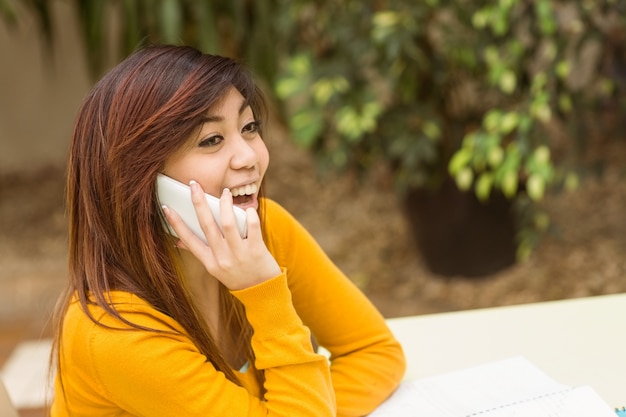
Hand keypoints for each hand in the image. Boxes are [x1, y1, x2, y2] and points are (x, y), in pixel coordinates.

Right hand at [162, 181, 280, 289]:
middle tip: (194, 185)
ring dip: (225, 205)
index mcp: (209, 262)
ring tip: (224, 193)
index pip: (188, 239)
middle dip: (198, 203)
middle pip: (207, 226)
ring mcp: (239, 254)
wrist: (262, 293)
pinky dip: (249, 215)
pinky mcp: (256, 250)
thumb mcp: (215, 269)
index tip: (166, 207)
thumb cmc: (237, 276)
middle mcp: (221, 258)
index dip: (176, 223)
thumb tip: (178, 241)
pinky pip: (252, 227)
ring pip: (228, 224)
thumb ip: (201, 252)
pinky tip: (248, 209)